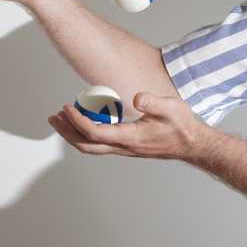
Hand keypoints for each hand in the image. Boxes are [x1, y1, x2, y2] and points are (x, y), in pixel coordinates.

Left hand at [47, 92, 214, 161]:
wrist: (192, 144)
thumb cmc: (182, 126)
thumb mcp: (170, 108)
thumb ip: (153, 102)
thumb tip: (136, 97)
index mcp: (129, 138)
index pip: (94, 132)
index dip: (77, 120)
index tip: (66, 106)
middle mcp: (124, 147)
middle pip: (86, 144)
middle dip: (67, 131)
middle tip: (53, 117)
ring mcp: (125, 149)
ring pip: (92, 147)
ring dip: (74, 134)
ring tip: (62, 119)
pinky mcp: (128, 146)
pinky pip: (101, 143)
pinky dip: (87, 134)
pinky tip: (87, 120)